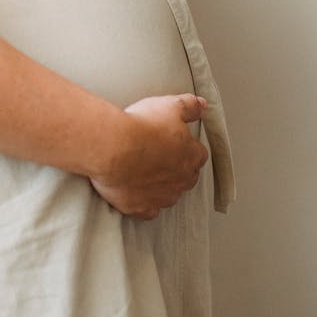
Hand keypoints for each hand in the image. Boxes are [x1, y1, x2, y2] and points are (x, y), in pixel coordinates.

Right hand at [90, 94, 208, 218]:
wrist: (113, 148)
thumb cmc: (141, 126)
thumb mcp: (169, 106)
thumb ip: (190, 106)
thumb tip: (204, 105)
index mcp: (191, 156)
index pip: (198, 154)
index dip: (186, 147)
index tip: (172, 141)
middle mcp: (181, 180)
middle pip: (186, 177)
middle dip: (176, 169)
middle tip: (156, 155)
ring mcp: (161, 197)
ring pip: (169, 196)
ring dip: (161, 187)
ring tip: (144, 172)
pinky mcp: (141, 208)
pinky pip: (148, 211)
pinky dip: (144, 204)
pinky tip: (135, 192)